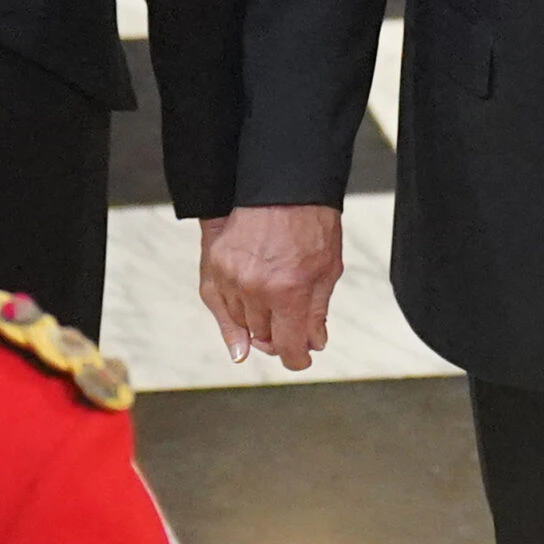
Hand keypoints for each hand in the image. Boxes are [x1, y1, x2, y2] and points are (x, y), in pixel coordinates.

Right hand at [200, 205, 342, 370]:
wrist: (283, 185)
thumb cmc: (311, 221)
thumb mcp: (328, 268)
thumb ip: (317, 311)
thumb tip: (314, 342)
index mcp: (288, 291)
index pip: (289, 346)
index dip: (298, 358)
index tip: (302, 358)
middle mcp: (255, 289)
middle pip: (264, 338)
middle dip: (281, 341)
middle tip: (293, 335)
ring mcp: (231, 277)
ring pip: (241, 324)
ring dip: (257, 328)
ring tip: (274, 320)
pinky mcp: (215, 265)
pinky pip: (219, 305)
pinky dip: (231, 317)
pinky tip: (242, 326)